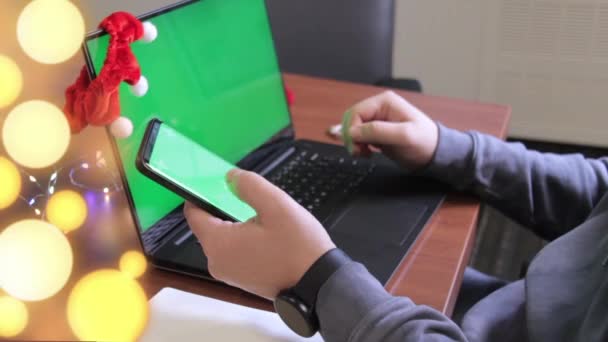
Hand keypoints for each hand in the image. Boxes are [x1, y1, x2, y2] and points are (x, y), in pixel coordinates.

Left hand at [184, 169, 335, 299]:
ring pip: (225, 239)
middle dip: (226, 209)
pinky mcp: (243, 281)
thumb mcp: (277, 205)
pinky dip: (246, 240)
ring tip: (267, 219)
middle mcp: (217, 262)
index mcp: (218, 243)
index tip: (214, 181)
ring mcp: (229, 274)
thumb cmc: (298, 246)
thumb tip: (230, 177)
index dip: (200, 194)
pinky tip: (268, 235)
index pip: (193, 214)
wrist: (319, 284)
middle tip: (253, 200)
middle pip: (210, 227)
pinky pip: (236, 253)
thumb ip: (249, 185)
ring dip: (239, 225)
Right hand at [342, 91, 438, 169]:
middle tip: (359, 152)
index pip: (356, 112)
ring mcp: (377, 121)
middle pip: (352, 120)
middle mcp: (379, 109)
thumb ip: (377, 131)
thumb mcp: (403, 135)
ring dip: (354, 143)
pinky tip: (368, 153)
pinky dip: (359, 146)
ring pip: (353, 130)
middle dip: (351, 137)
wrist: (434, 155)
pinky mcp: (377, 133)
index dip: (352, 130)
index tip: (357, 146)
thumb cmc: (424, 142)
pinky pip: (359, 137)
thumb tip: (352, 132)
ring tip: (365, 154)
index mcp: (384, 102)